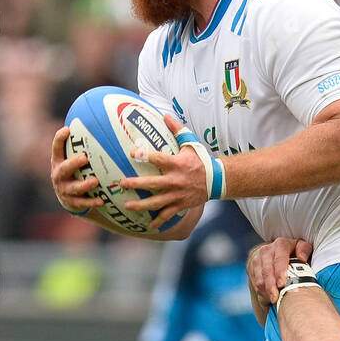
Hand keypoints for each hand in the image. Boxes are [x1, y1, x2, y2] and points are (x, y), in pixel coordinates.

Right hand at [50, 125, 100, 215]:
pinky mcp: (71, 203)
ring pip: (73, 188)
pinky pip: (82, 203)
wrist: (70, 198)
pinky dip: (91, 202)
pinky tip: (101, 200)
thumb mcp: (75, 158)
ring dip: (84, 185)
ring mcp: (64, 190)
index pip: (56, 148)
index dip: (60, 139)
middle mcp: (58, 175)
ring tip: (95, 181)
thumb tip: (103, 121)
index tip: (67, 129)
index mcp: (58, 161)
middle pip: (63, 169)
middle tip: (84, 158)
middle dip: (73, 163)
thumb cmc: (76, 171)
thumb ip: (82, 144)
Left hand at [116, 113, 207, 230]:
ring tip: (127, 206)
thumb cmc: (201, 159)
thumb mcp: (191, 142)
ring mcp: (177, 194)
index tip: (131, 153)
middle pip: (152, 183)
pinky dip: (159, 220)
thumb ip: (177, 129)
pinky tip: (148, 225)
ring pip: (156, 202)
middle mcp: (175, 180)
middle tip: (122, 184)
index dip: (144, 155)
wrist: (217, 180)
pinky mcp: (181, 204)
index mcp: (176, 164)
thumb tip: (165, 114)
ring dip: (141, 205)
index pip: (158, 158)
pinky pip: (168, 214)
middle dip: (136, 184)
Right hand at [247, 236, 312, 308]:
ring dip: (266, 291)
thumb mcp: (301, 247)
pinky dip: (261, 292)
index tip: (282, 284)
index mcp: (280, 245)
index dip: (279, 272)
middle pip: (267, 271)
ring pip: (259, 278)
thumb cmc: (291, 252)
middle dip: (271, 286)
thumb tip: (301, 258)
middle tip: (276, 298)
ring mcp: (257, 259)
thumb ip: (304, 250)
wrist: (273, 251)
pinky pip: (255, 282)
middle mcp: (266, 250)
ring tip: (273, 300)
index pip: (279, 259)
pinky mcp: (251, 267)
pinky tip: (268, 297)